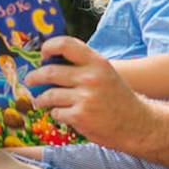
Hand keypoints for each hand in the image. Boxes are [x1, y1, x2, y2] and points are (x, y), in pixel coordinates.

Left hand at [25, 36, 151, 147]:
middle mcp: (90, 77)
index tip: (43, 54)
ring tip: (40, 101)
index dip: (49, 47)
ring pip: (49, 95)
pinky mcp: (80, 117)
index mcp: (97, 62)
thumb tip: (50, 62)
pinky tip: (62, 114)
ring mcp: (85, 98)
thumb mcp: (105, 74)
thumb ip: (83, 66)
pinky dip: (56, 114)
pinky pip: (56, 112)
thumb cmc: (117, 98)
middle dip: (35, 77)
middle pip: (50, 71)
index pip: (66, 44)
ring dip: (41, 99)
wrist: (137, 124)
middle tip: (30, 80)